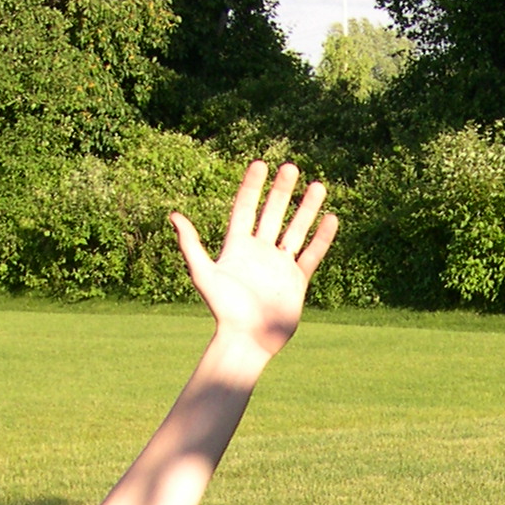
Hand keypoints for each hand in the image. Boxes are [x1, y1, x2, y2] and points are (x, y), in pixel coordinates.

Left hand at [169, 160, 336, 360]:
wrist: (246, 340)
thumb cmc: (222, 310)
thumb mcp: (203, 274)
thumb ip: (190, 245)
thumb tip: (174, 216)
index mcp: (237, 247)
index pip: (245, 208)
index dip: (252, 186)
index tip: (261, 164)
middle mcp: (259, 252)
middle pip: (273, 214)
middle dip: (282, 191)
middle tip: (292, 168)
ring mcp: (279, 266)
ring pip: (296, 230)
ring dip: (306, 209)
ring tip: (318, 186)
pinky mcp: (296, 281)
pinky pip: (312, 255)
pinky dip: (322, 238)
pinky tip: (331, 219)